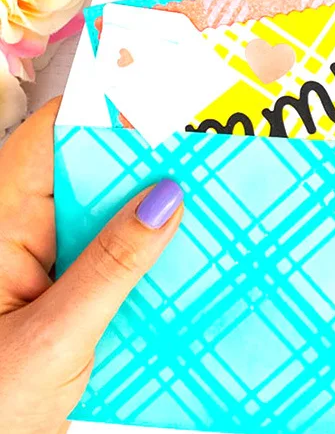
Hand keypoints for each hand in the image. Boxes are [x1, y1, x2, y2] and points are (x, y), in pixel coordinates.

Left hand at [0, 98, 181, 433]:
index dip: (101, 114)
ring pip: (110, 215)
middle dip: (143, 158)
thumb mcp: (57, 334)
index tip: (163, 99)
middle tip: (207, 146)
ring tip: (214, 195)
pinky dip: (154, 253)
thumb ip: (113, 266)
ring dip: (155, 209)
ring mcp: (52, 264)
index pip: (47, 142)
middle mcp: (26, 235)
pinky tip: (193, 254)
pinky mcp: (76, 293)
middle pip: (88, 172)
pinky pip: (121, 257)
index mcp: (2, 228)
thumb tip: (166, 199)